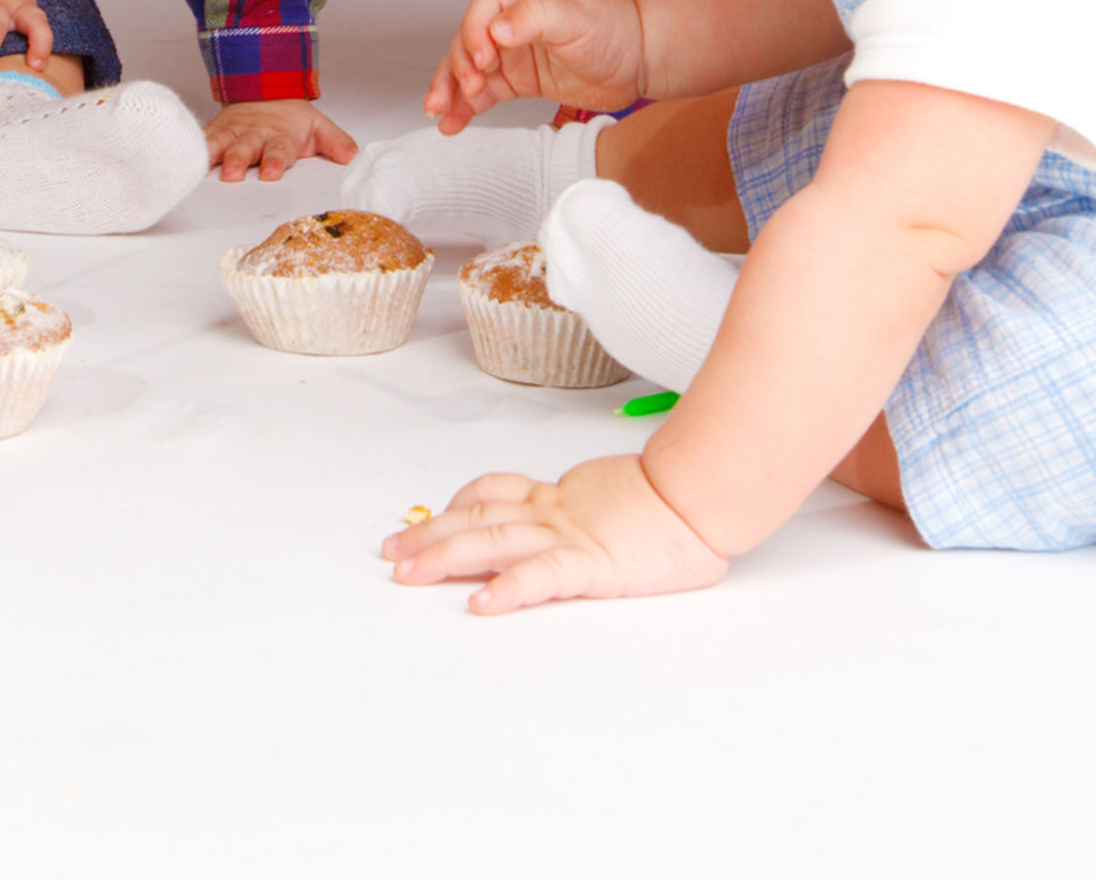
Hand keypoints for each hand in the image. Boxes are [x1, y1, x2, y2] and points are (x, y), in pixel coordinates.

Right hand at [204, 99, 357, 182]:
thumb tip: (352, 156)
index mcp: (281, 136)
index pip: (279, 149)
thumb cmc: (291, 118)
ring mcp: (234, 131)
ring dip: (213, 154)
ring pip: (221, 142)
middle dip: (238, 160)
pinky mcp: (216, 130)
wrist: (266, 88)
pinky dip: (193, 145)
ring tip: (205, 168)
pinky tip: (182, 155)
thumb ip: (335, 141)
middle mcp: (255, 134)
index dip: (274, 161)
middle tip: (232, 174)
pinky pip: (202, 137)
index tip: (271, 173)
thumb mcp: (318, 126)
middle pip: (246, 147)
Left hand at [383, 455, 727, 610]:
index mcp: (560, 498)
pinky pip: (540, 576)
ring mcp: (568, 535)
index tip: (426, 517)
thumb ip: (589, 507)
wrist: (703, 495)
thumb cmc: (673, 503)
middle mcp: (553, 512)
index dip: (456, 505)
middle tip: (392, 554)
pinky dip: (506, 588)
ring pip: (492, 540)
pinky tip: (481, 603)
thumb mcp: (616, 500)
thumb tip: (584, 518)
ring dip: (444, 556)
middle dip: (429, 536)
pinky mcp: (590, 564)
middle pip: (476, 517)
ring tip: (408, 574)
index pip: (494, 492)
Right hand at [424, 0, 646, 126]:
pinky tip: (451, 122)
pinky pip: (485, 93)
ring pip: (470, 69)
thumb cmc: (616, 27)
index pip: (484, 8)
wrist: (642, 59)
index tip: (481, 58)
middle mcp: (513, 24)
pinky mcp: (520, 81)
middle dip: (459, 64)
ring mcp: (514, 54)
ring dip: (450, 87)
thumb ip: (536, 17)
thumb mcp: (579, 16)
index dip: (474, 32)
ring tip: (437, 110)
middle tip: (467, 87)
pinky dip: (466, 107)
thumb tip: (496, 29)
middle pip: (469, 39)